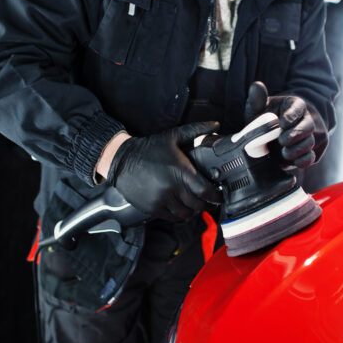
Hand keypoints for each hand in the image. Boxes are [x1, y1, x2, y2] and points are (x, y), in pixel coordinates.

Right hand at [107, 122, 221, 221]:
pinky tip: (182, 209)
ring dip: (193, 211)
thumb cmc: (149, 148)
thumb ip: (196, 130)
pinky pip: (173, 218)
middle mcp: (172, 188)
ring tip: (195, 205)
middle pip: (198, 205)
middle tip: (210, 201)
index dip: (216, 196)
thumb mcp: (172, 136)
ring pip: (186, 214)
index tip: (220, 195)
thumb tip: (215, 124)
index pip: (206, 192)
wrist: (122, 160)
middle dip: (207, 204)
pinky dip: (180, 215)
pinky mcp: (152, 208)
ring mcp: (162, 200)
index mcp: (180, 171)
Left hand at [244, 81, 325, 169]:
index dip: (291, 116)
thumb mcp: (259, 109)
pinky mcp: (313, 152)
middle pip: (308, 126)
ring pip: (310, 143)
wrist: (271, 139)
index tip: (281, 123)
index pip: (298, 107)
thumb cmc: (265, 120)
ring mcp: (312, 136)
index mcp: (295, 105)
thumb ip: (257, 100)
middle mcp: (308, 119)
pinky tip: (293, 160)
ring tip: (284, 152)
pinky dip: (303, 161)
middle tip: (282, 140)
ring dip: (297, 149)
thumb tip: (256, 86)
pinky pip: (312, 157)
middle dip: (295, 135)